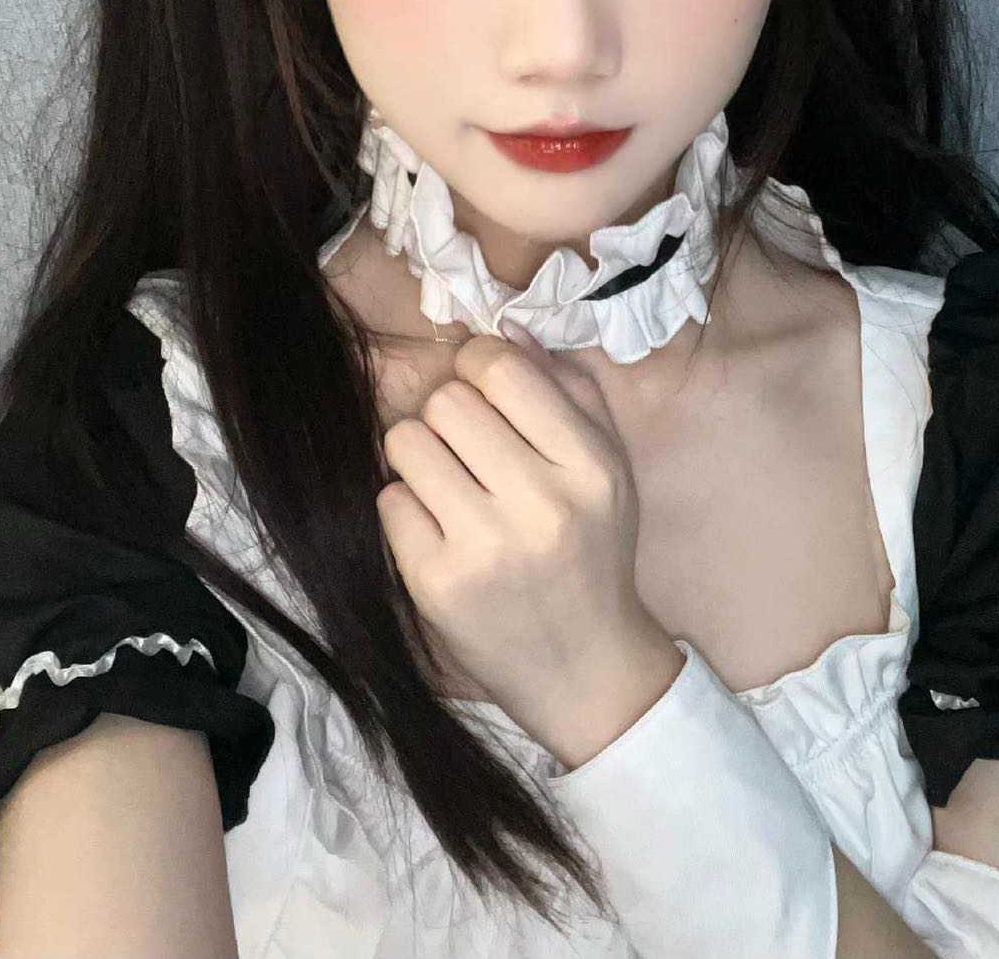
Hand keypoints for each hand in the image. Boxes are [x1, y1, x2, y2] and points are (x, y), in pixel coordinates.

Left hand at [375, 326, 658, 728]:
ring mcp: (485, 548)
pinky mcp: (436, 585)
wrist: (584, 668)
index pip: (504, 370)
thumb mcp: (608, 467)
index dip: (480, 366)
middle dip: (449, 415)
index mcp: (590, 466)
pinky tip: (439, 529)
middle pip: (447, 401)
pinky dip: (407, 508)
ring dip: (421, 456)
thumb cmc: (593, 551)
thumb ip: (570, 390)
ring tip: (449, 484)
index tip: (483, 390)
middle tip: (467, 447)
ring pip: (407, 442)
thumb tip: (507, 330)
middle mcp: (541, 504)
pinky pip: (390, 501)